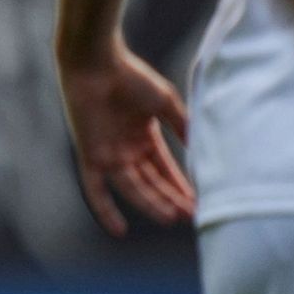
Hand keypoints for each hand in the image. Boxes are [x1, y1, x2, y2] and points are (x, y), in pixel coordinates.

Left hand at [58, 39, 194, 234]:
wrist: (97, 63)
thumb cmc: (131, 77)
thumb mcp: (166, 104)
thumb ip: (183, 126)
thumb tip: (203, 148)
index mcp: (143, 137)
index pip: (164, 169)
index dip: (180, 186)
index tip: (198, 202)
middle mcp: (126, 149)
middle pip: (151, 183)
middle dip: (170, 199)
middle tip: (192, 216)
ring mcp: (108, 153)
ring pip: (132, 189)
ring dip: (152, 204)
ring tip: (173, 218)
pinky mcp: (90, 155)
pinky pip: (95, 189)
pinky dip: (104, 209)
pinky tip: (119, 230)